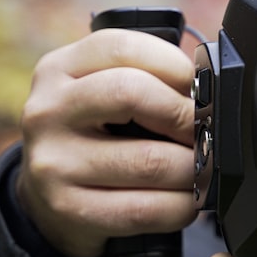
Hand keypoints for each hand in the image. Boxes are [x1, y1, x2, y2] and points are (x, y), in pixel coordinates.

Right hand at [16, 29, 197, 256]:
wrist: (46, 196)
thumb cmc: (94, 132)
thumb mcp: (102, 91)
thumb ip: (145, 78)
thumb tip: (210, 92)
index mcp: (59, 68)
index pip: (124, 48)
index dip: (176, 66)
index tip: (200, 89)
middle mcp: (48, 111)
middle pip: (132, 94)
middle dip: (186, 115)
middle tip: (208, 130)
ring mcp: (53, 162)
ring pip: (148, 160)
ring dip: (193, 167)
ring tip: (207, 167)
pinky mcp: (67, 208)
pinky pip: (143, 208)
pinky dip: (180, 206)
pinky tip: (189, 200)